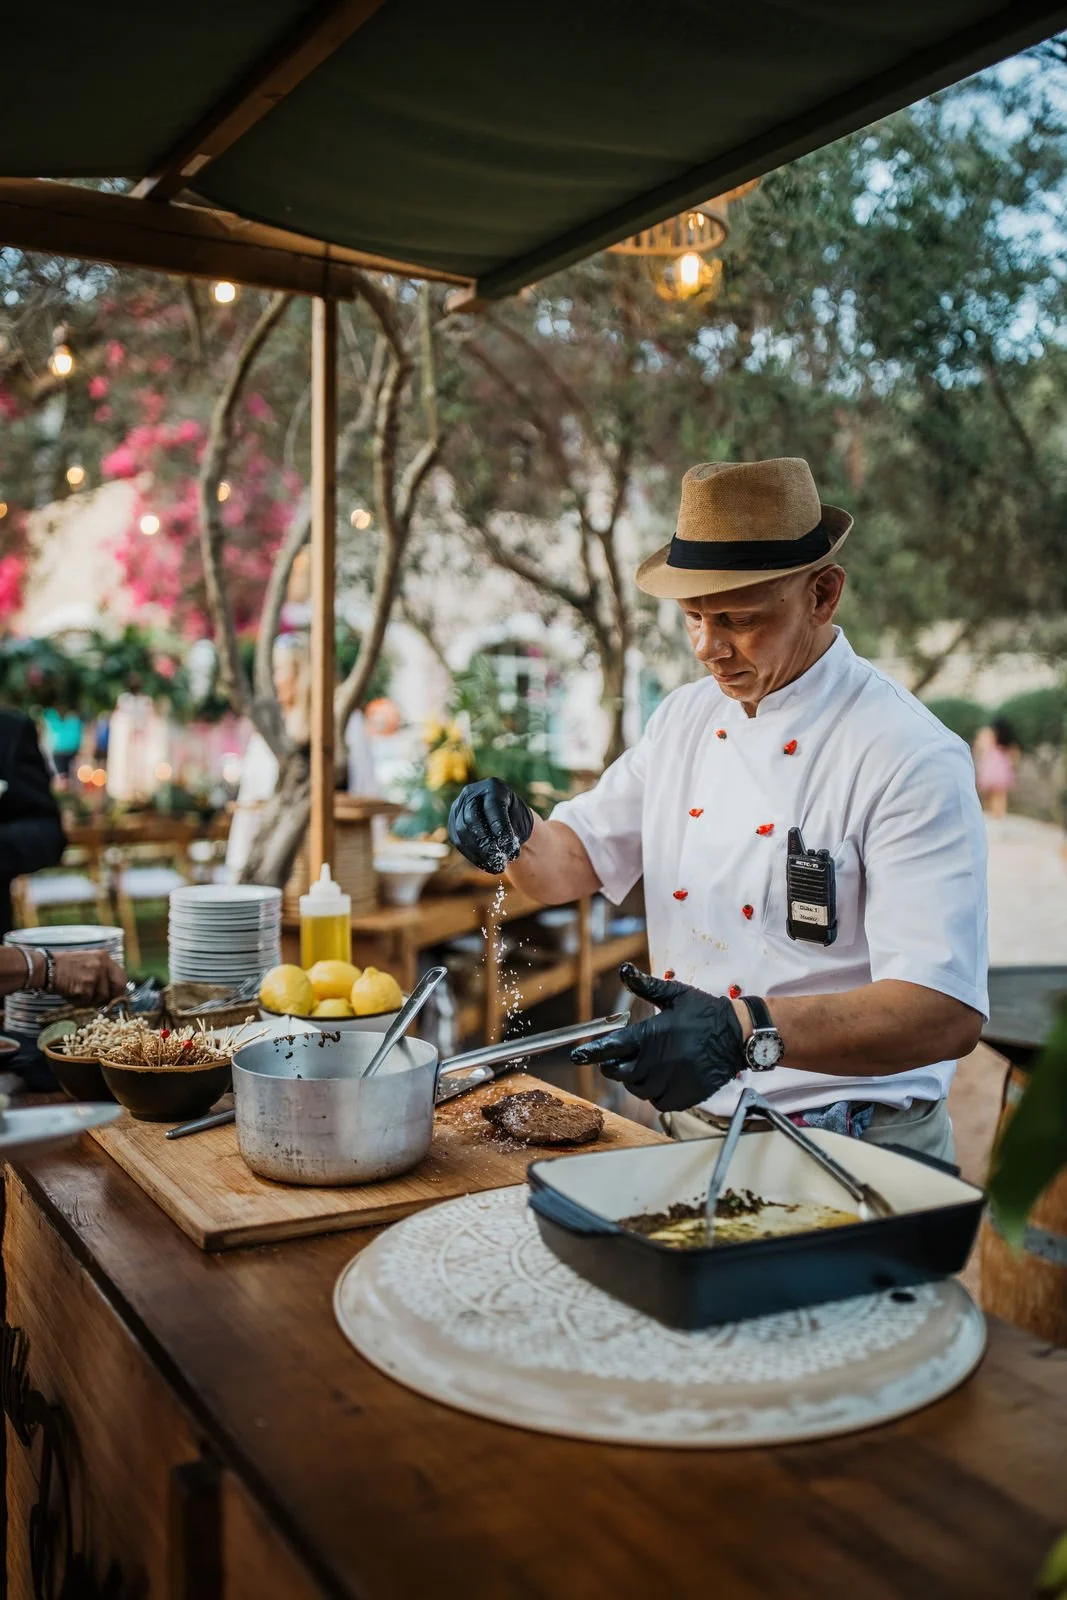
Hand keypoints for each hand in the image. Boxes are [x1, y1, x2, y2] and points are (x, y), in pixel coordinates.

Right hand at [51, 950, 127, 1006]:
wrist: (45, 968)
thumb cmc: (64, 966)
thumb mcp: (87, 961)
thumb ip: (101, 972)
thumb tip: (113, 990)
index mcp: (104, 956)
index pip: (122, 976)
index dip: (119, 989)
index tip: (114, 996)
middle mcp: (102, 964)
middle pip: (117, 988)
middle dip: (110, 997)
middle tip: (101, 1002)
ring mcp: (94, 976)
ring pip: (102, 997)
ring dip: (91, 1000)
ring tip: (78, 993)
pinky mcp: (85, 987)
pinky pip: (88, 1001)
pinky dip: (80, 1001)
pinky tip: (71, 993)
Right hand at [447, 778, 533, 873]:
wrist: (505, 819)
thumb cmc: (517, 819)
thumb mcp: (520, 821)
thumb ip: (513, 830)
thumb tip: (506, 848)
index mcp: (493, 787)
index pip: (493, 806)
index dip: (499, 826)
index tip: (508, 846)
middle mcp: (471, 793)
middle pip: (472, 818)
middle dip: (486, 842)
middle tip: (499, 859)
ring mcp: (458, 806)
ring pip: (462, 831)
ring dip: (479, 852)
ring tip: (497, 866)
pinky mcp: (453, 822)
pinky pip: (458, 841)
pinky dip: (473, 856)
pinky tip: (487, 866)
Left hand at [571, 964, 744, 1111]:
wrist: (739, 1034)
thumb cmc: (705, 1012)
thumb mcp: (675, 994)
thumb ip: (646, 986)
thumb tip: (623, 970)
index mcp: (653, 1033)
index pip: (613, 1047)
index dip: (592, 1053)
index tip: (577, 1056)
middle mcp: (660, 1059)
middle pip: (621, 1073)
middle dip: (614, 1067)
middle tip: (619, 1060)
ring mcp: (673, 1079)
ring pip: (639, 1090)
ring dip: (636, 1081)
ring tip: (645, 1068)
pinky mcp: (687, 1094)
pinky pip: (660, 1103)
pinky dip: (656, 1095)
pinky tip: (661, 1081)